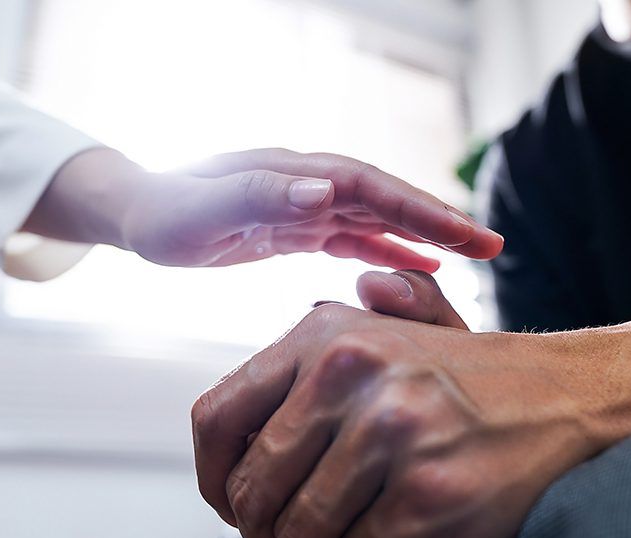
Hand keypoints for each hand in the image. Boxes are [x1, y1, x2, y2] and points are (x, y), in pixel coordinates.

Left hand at [25, 148, 503, 269]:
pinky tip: (416, 268)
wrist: (136, 214)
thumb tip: (327, 192)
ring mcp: (304, 204)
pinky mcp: (296, 227)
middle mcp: (307, 183)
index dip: (422, 210)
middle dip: (439, 221)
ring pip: (377, 218)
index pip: (372, 187)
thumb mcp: (204, 211)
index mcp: (293, 174)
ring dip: (422, 235)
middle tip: (494, 248)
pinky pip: (352, 237)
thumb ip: (261, 197)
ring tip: (472, 259)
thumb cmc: (164, 215)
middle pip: (387, 199)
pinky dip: (387, 249)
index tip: (468, 236)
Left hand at [192, 272, 630, 537]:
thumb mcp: (388, 334)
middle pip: (254, 491)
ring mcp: (391, 434)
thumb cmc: (469, 379)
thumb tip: (238, 407)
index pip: (216, 418)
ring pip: (303, 537)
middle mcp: (350, 375)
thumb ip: (313, 351)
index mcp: (324, 335)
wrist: (575, 396)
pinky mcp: (430, 494)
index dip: (213, 478)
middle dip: (269, 534)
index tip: (234, 506)